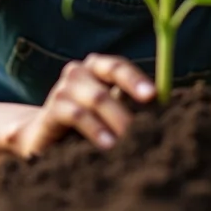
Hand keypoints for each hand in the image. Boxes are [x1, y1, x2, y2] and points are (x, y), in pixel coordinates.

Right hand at [8, 53, 155, 157]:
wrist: (43, 137)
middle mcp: (79, 71)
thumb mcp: (110, 111)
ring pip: (96, 97)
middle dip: (131, 96)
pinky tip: (108, 144)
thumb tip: (167, 108)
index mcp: (97, 67)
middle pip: (109, 75)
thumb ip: (132, 104)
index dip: (136, 78)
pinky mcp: (51, 109)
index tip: (153, 95)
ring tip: (130, 139)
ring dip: (116, 118)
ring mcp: (64, 88)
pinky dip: (95, 129)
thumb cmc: (86, 123)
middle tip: (148, 121)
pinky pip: (77, 115)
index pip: (118, 66)